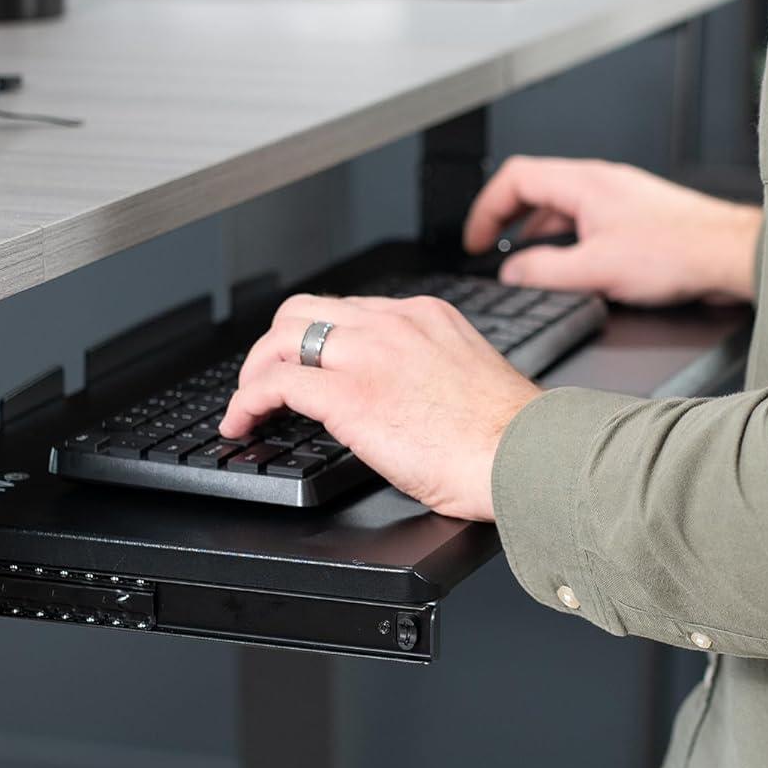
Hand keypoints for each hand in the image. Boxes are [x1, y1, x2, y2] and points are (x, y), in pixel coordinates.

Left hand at [219, 294, 541, 520]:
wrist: (525, 457)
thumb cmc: (509, 437)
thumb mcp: (465, 375)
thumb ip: (426, 369)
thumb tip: (397, 396)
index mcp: (423, 316)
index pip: (347, 309)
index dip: (314, 338)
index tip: (303, 363)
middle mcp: (392, 324)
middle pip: (302, 310)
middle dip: (273, 346)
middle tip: (264, 380)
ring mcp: (368, 354)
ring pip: (281, 338)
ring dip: (253, 372)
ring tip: (247, 404)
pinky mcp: (349, 394)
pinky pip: (275, 384)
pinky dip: (247, 402)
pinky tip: (242, 423)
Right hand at [463, 156, 762, 304]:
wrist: (729, 255)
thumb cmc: (679, 252)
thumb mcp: (596, 270)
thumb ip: (544, 271)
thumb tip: (512, 272)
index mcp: (583, 184)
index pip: (514, 178)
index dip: (485, 208)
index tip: (476, 239)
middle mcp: (599, 182)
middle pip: (532, 185)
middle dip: (503, 216)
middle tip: (489, 244)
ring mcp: (617, 196)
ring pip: (558, 202)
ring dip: (533, 227)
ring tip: (522, 257)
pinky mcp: (633, 214)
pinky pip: (582, 216)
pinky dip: (561, 235)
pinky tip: (567, 262)